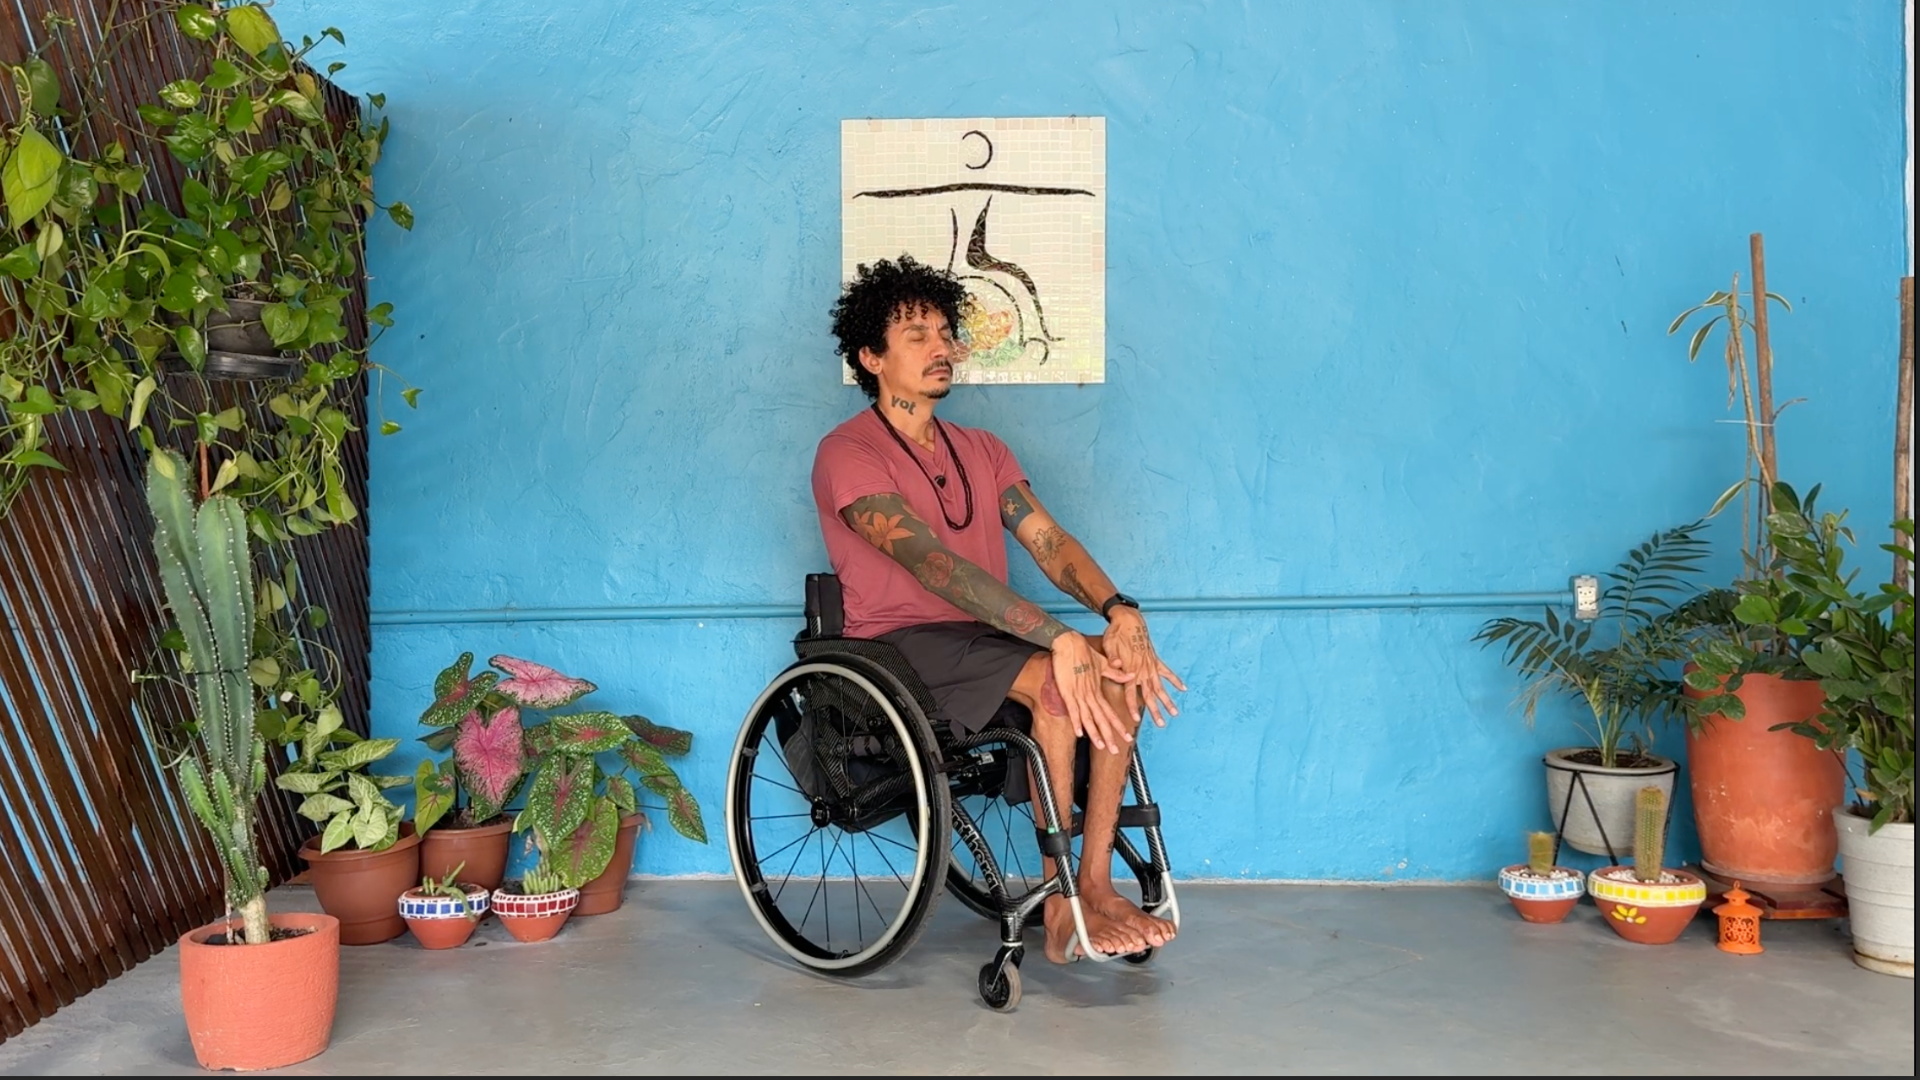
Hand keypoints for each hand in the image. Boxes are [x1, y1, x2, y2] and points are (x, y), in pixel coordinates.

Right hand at [1049, 631, 1132, 753]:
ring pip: (1089, 718)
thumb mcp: (1103, 663)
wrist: (1070, 642)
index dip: (1118, 726)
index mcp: (1098, 690)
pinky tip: (1080, 734)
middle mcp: (1090, 695)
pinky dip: (1077, 721)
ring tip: (1102, 747)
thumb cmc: (1084, 652)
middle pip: (1101, 719)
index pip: (1110, 712)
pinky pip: (1073, 709)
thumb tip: (1130, 675)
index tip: (1127, 737)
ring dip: (1095, 733)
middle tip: (1116, 750)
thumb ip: (1115, 673)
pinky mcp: (1067, 691)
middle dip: (1109, 736)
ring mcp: (1079, 694)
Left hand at [1100, 608, 1185, 727]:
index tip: (1136, 720)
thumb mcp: (1109, 646)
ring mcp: (1151, 666)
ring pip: (1161, 687)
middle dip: (1155, 711)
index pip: (1131, 693)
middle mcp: (1142, 671)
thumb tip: (1115, 665)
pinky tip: (1183, 688)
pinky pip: (1167, 672)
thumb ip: (1113, 660)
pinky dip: (1175, 680)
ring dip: (1168, 701)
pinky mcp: (1155, 659)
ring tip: (1175, 713)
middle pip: (1150, 695)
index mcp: (1130, 670)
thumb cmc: (1115, 634)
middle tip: (1161, 725)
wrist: (1128, 619)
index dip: (1133, 707)